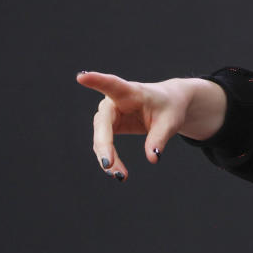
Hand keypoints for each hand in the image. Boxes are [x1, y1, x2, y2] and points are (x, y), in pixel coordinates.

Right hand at [76, 71, 226, 180]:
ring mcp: (110, 115)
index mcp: (131, 92)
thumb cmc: (169, 107)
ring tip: (121, 176)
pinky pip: (105, 146)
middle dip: (104, 143)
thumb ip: (160, 138)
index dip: (96, 80)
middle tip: (108, 163)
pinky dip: (111, 160)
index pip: (112, 85)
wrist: (169, 106)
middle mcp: (115, 101)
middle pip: (103, 122)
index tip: (81, 77)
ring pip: (101, 138)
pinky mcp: (110, 127)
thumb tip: (153, 158)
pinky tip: (118, 173)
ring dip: (107, 157)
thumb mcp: (171, 122)